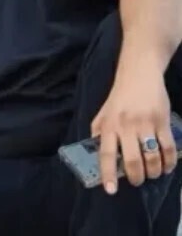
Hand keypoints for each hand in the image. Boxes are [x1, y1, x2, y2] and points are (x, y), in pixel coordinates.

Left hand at [91, 63, 175, 193]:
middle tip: (138, 182)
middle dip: (136, 177)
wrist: (139, 75)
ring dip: (154, 172)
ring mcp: (145, 124)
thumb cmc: (119, 97)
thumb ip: (99, 132)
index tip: (110, 190)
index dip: (108, 174)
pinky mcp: (162, 121)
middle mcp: (125, 126)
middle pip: (132, 160)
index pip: (106, 154)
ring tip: (153, 175)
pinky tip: (167, 167)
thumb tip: (97, 153)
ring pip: (152, 157)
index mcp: (108, 125)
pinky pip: (168, 148)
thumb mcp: (103, 113)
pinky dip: (169, 162)